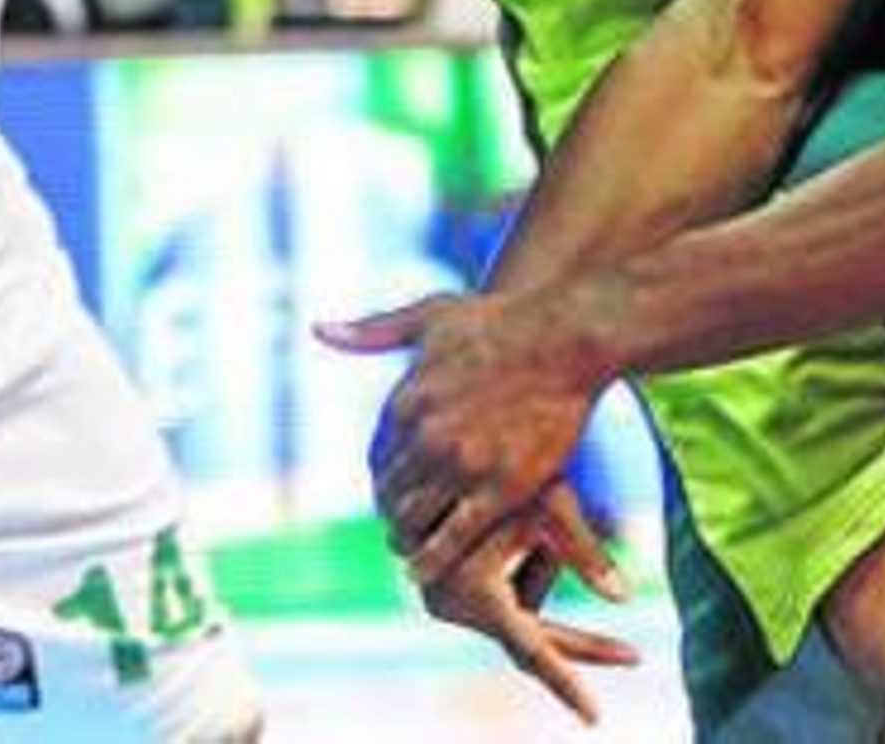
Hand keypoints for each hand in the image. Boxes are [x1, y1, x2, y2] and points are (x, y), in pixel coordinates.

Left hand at [317, 287, 608, 580]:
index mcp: (406, 399)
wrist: (566, 335)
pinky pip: (452, 540)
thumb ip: (374, 331)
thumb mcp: (432, 315)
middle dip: (392, 515)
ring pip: (414, 523)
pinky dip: (432, 560)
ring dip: (408, 542)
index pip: (375, 460)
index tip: (393, 494)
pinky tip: (426, 570)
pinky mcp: (501, 489)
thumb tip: (317, 331)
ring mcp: (463, 464)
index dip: (382, 481)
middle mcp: (427, 435)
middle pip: (389, 496)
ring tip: (412, 552)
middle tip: (400, 532)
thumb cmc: (502, 321)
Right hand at [412, 487, 637, 725]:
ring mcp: (451, 603)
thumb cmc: (502, 467)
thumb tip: (627, 597)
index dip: (566, 684)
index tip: (594, 717)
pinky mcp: (455, 593)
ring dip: (541, 567)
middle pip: (537, 636)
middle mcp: (455, 608)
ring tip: (528, 519)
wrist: (446, 450)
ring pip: (524, 607)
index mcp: (477, 593)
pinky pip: (509, 595)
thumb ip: (586, 553)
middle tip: (634, 654)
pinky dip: (525, 565)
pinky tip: (514, 525)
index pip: (533, 651)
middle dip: (581, 639)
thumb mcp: (549, 505)